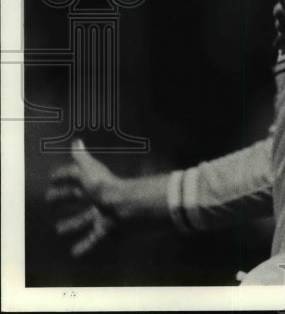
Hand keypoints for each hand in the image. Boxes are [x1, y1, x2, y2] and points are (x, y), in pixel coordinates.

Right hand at [46, 140, 124, 257]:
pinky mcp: (105, 229)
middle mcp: (96, 197)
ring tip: (58, 230)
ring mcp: (100, 214)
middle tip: (51, 203)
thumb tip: (76, 141)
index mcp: (92, 183)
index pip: (75, 178)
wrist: (124, 205)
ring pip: (83, 220)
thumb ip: (82, 158)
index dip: (63, 178)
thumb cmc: (104, 186)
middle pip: (77, 197)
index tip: (51, 179)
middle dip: (64, 199)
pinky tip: (73, 254)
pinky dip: (84, 246)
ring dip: (71, 225)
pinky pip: (93, 239)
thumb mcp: (90, 170)